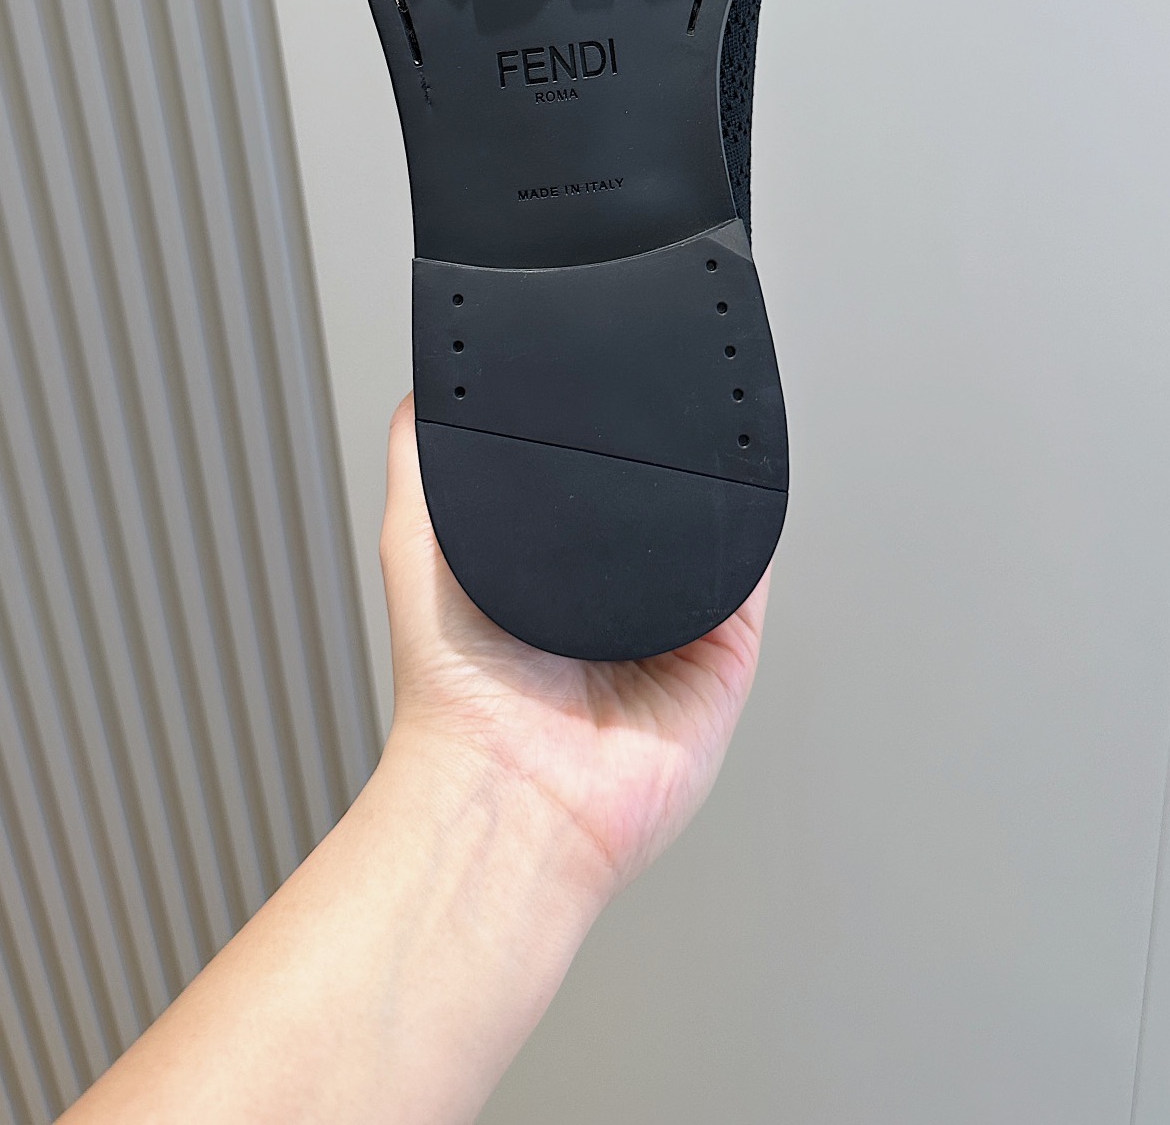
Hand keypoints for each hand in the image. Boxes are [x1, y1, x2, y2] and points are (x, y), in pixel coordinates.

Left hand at [380, 394, 770, 896]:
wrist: (515, 785)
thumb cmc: (456, 692)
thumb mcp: (416, 542)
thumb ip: (423, 459)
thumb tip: (429, 383)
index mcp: (547, 569)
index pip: (589, 485)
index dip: (600, 441)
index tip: (605, 390)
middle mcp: (612, 595)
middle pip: (657, 505)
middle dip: (662, 465)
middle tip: (658, 417)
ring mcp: (674, 625)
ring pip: (715, 533)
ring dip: (712, 495)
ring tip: (699, 453)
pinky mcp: (725, 655)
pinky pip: (752, 579)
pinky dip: (749, 541)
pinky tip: (729, 509)